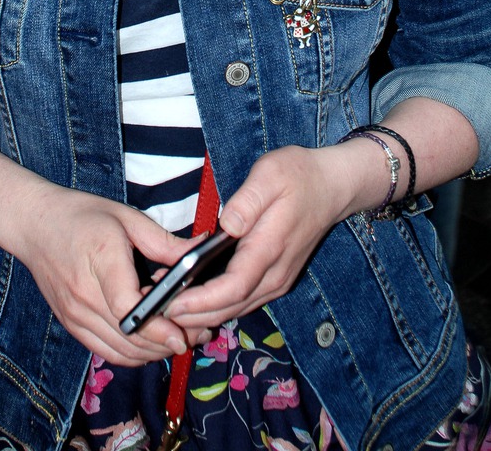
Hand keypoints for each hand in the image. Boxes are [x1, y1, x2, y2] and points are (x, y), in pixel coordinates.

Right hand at [13, 183, 202, 365]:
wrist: (34, 225)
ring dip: (152, 352)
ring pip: (120, 350)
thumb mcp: (126, 217)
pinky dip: (132, 353)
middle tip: (197, 336)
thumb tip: (200, 253)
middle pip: (128, 336)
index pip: (127, 308)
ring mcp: (74, 315)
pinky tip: (151, 342)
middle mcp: (84, 295)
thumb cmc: (82, 215)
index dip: (156, 327)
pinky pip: (106, 350)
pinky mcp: (71, 324)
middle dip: (165, 343)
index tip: (180, 334)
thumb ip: (163, 242)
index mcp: (100, 260)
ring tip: (180, 339)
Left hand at [165, 146, 348, 332]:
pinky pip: (244, 301)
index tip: (172, 302)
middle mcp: (275, 273)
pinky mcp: (276, 279)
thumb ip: (246, 201)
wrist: (333, 186)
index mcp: (269, 248)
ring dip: (203, 314)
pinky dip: (218, 306)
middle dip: (193, 315)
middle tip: (156, 309)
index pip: (233, 288)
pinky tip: (195, 299)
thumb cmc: (299, 175)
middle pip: (231, 307)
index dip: (201, 301)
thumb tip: (225, 225)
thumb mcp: (270, 175)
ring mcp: (277, 280)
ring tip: (167, 306)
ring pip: (237, 309)